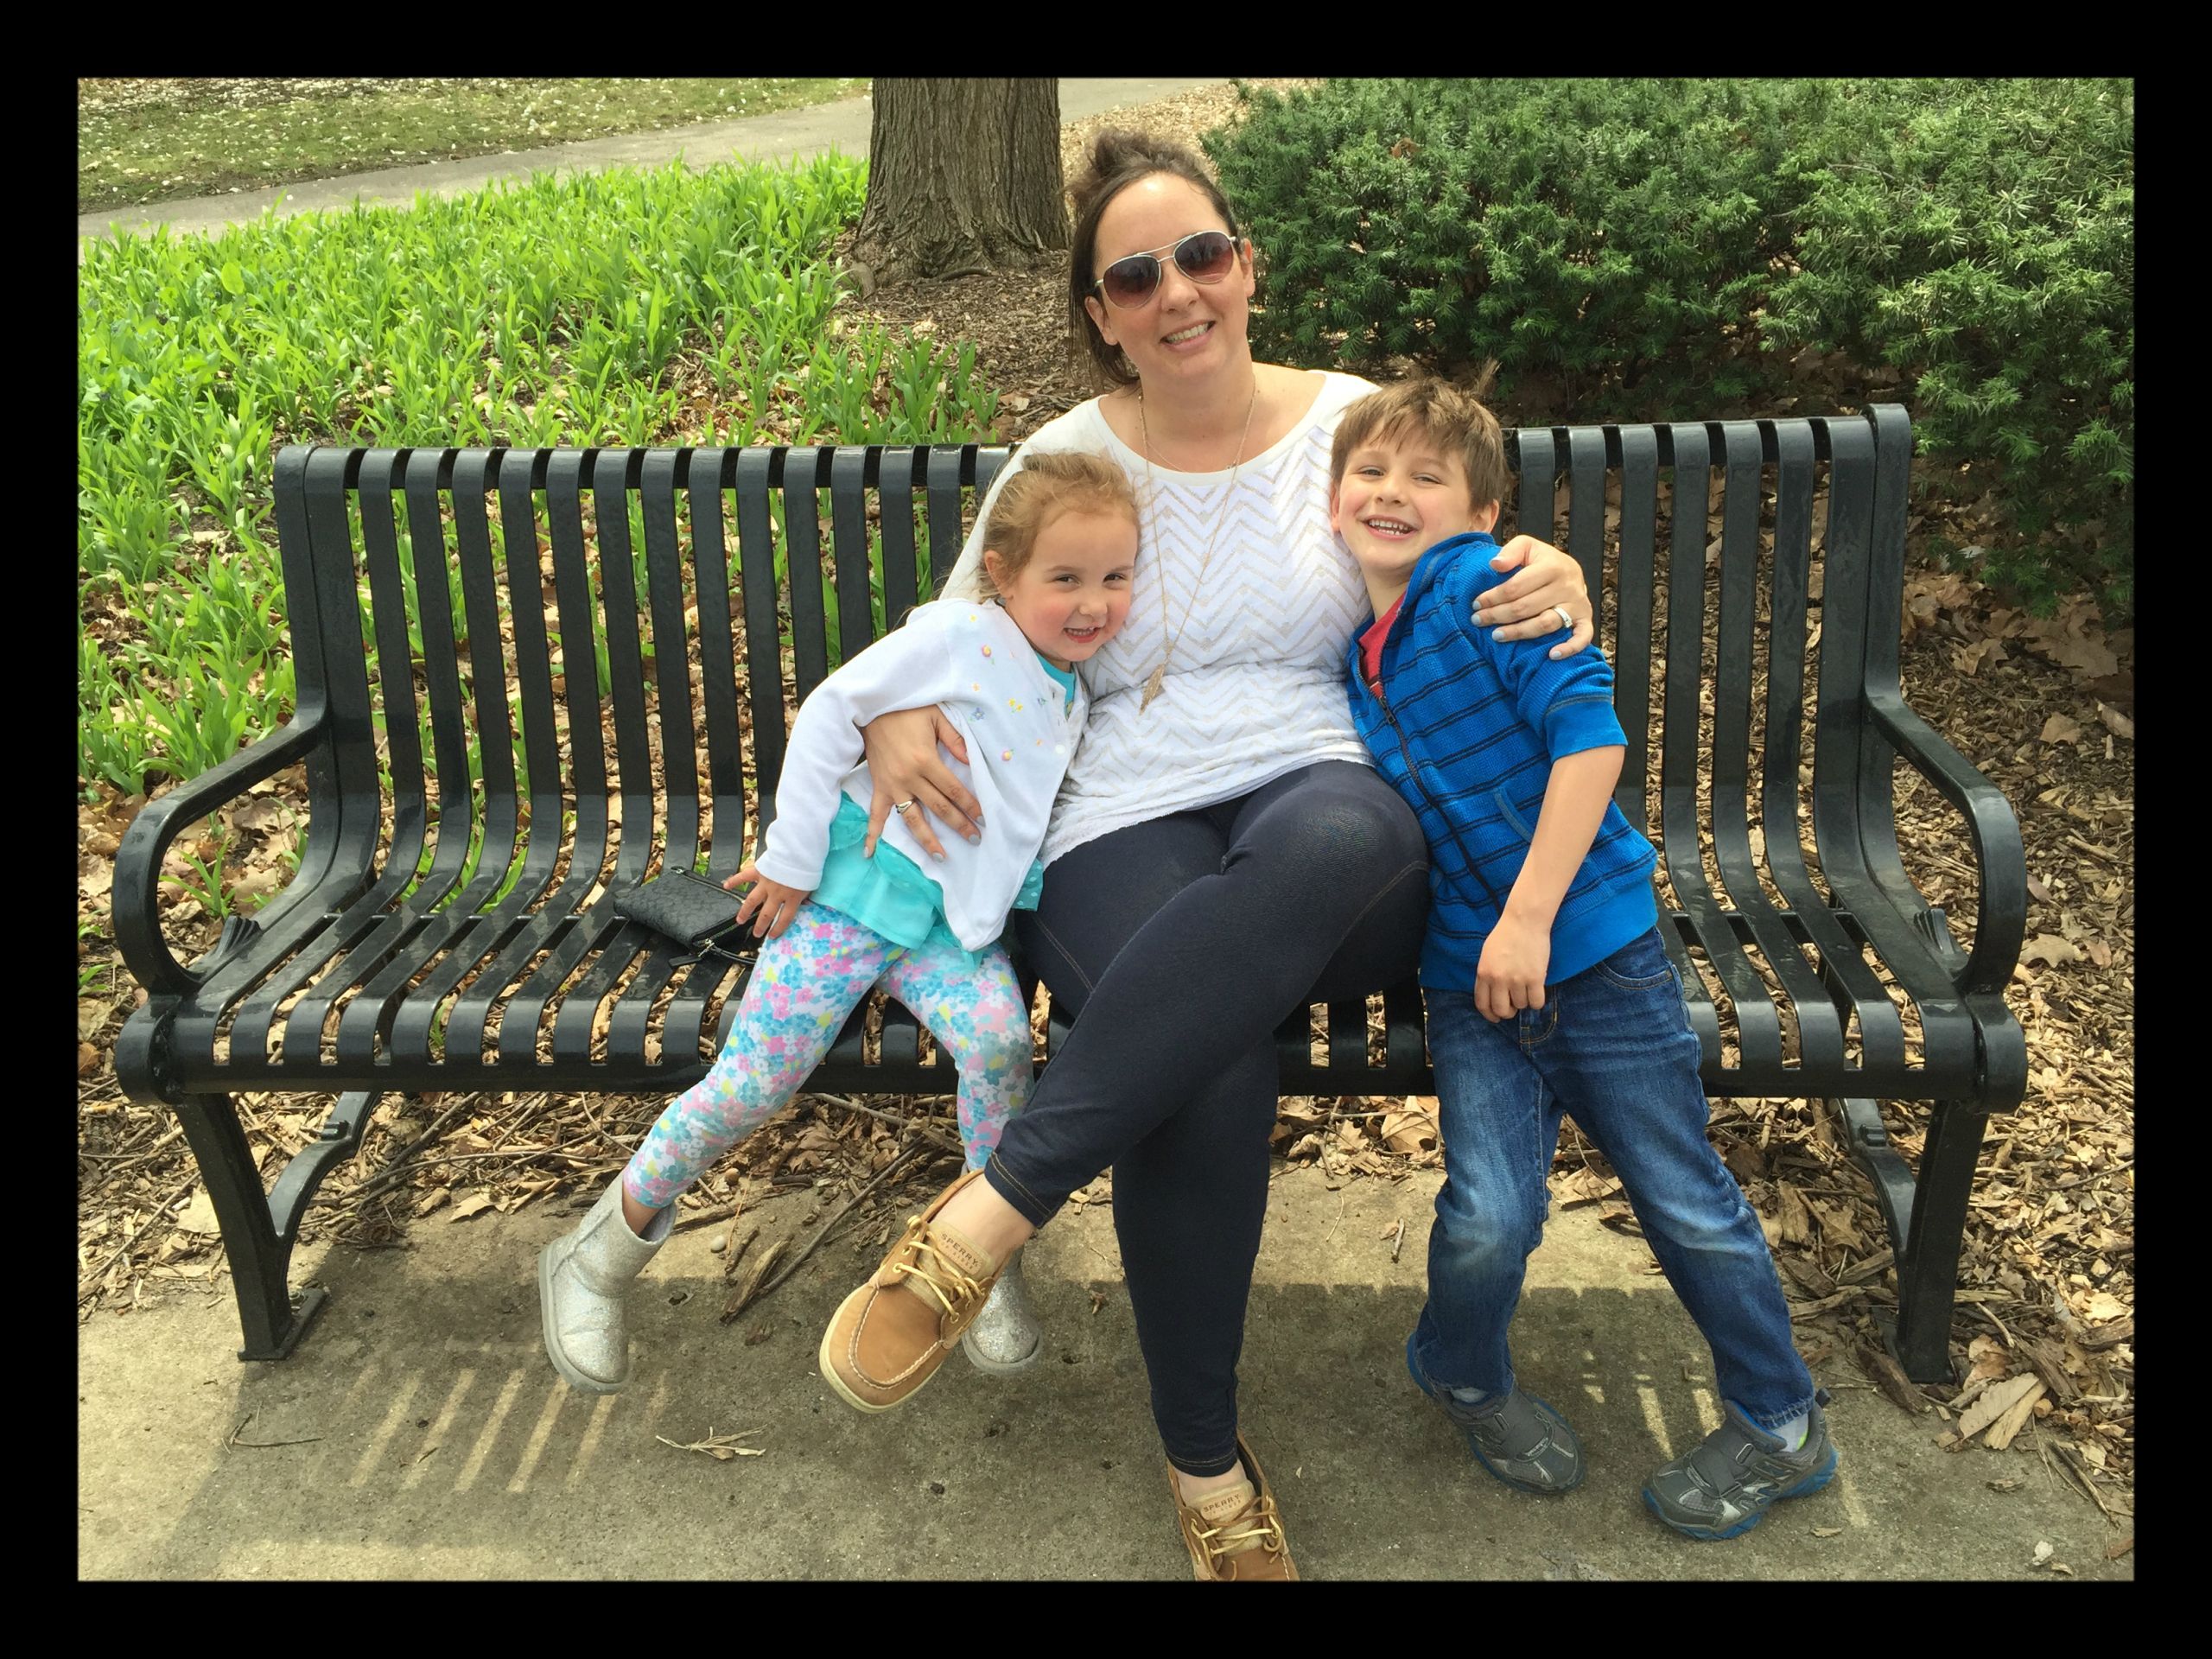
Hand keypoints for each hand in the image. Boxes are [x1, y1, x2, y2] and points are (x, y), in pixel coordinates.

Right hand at [727, 861, 808, 939]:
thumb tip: (803, 905)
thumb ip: (804, 897)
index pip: (784, 918)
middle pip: (767, 914)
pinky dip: (734, 881)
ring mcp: (766, 884)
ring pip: (752, 901)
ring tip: (740, 920)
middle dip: (760, 925)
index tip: (772, 936)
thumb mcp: (811, 886)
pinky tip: (725, 886)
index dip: (778, 929)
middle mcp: (777, 894)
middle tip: (756, 933)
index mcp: (792, 898)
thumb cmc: (808, 867)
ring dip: (745, 911)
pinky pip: (744, 877)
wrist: (799, 852)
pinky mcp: (759, 872)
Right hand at [859, 706, 981, 860]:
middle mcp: (909, 778)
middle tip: (975, 839)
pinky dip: (872, 834)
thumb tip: (971, 761)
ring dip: (927, 840)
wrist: (871, 708)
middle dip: (959, 824)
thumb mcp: (935, 717)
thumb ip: (955, 739)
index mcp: (926, 761)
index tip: (984, 818)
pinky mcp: (879, 787)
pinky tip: (871, 853)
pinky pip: (875, 814)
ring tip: (941, 857)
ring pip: (912, 819)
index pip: (953, 790)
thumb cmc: (906, 711)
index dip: (970, 805)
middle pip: (939, 808)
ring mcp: (892, 786)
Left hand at [1472, 535, 1593, 658]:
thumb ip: (1511, 552)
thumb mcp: (1527, 546)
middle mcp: (1567, 586)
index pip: (1515, 587)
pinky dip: (1569, 648)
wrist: (1570, 570)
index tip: (1476, 604)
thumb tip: (1495, 564)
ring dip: (1518, 633)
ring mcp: (1578, 605)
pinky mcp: (1585, 620)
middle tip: (1477, 620)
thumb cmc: (1542, 561)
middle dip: (1497, 616)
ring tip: (1496, 636)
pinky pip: (1582, 637)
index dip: (1492, 598)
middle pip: (1526, 607)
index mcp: (1552, 566)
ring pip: (1545, 624)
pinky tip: (1551, 655)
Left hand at [1475, 914, 1551, 1021]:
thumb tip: (1491, 995)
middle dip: (1508, 1012)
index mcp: (1483, 973)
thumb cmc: (1505, 935)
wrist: (1524, 921)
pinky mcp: (1535, 978)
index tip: (1496, 1017)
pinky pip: (1536, 1002)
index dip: (1490, 1015)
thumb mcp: (1487, 955)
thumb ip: (1486, 975)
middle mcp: (1498, 979)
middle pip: (1502, 1010)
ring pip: (1521, 1006)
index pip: (1482, 1004)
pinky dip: (1537, 1001)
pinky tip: (1537, 991)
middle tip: (1514, 1006)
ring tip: (1526, 988)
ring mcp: (1516, 980)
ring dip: (1524, 1001)